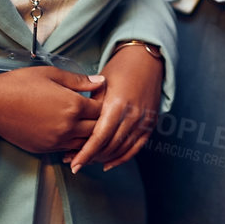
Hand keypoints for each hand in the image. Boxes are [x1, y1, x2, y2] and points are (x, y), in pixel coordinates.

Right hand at [0, 65, 105, 155]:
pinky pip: (68, 150)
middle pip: (97, 129)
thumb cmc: (21, 84)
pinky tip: (71, 134)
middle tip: (96, 113)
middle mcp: (68, 126)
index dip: (103, 103)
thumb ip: (79, 80)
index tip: (99, 99)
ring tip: (86, 124)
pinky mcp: (45, 149)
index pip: (102, 110)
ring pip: (84, 143)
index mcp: (73, 105)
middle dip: (100, 121)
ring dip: (88, 135)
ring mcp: (57, 141)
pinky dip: (74, 143)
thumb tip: (101, 81)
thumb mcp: (52, 74)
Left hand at [69, 44, 164, 173]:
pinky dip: (121, 158)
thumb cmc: (120, 68)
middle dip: (90, 158)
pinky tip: (108, 164)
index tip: (74, 163)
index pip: (99, 137)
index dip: (85, 153)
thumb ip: (89, 108)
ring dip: (103, 159)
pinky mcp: (150, 124)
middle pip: (109, 146)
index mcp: (118, 104)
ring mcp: (144, 121)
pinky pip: (135, 148)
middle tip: (74, 162)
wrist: (146, 59)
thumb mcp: (100, 85)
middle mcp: (133, 115)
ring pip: (121, 149)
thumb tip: (74, 129)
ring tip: (87, 162)